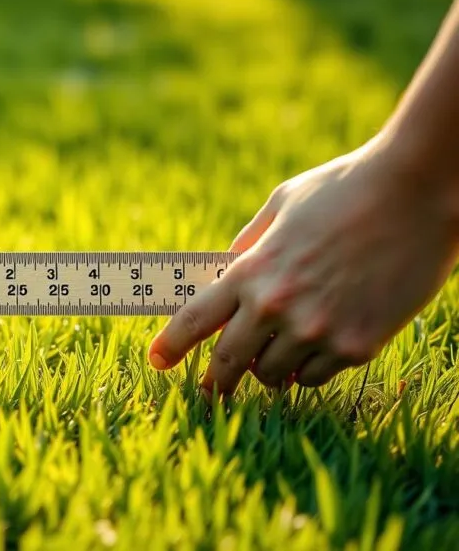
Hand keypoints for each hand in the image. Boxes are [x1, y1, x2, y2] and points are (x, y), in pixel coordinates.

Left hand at [148, 136, 458, 397]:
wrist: (420, 191)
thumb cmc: (345, 188)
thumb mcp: (281, 206)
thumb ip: (248, 246)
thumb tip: (222, 275)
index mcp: (251, 270)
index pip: (194, 321)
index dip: (170, 346)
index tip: (157, 361)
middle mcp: (277, 307)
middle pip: (228, 362)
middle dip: (215, 379)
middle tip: (211, 389)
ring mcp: (318, 331)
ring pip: (272, 376)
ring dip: (267, 370)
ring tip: (276, 354)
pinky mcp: (358, 346)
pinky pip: (316, 376)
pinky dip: (308, 369)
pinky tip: (315, 348)